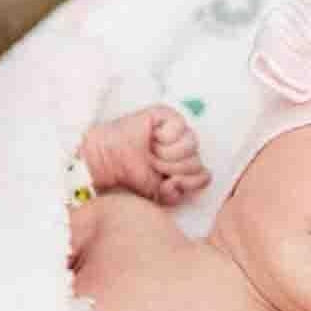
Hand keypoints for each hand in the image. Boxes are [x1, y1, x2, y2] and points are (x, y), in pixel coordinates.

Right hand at [80, 105, 211, 204]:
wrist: (106, 163)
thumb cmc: (131, 178)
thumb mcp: (159, 195)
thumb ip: (180, 193)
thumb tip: (203, 177)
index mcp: (184, 168)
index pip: (204, 176)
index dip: (186, 182)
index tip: (163, 183)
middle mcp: (183, 149)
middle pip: (197, 162)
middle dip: (172, 168)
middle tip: (152, 164)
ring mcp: (177, 131)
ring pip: (191, 146)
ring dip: (167, 154)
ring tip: (151, 153)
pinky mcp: (167, 115)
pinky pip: (180, 128)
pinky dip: (165, 137)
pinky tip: (152, 138)